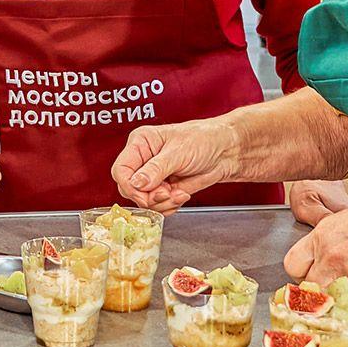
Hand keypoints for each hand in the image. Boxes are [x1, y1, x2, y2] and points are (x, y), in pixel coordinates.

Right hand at [110, 118, 236, 212]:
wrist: (226, 152)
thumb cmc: (203, 140)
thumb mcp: (178, 152)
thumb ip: (155, 169)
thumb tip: (136, 184)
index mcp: (140, 143)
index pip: (121, 169)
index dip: (130, 186)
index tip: (145, 196)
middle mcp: (143, 160)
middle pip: (129, 188)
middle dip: (148, 197)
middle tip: (166, 193)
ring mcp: (153, 176)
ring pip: (143, 200)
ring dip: (161, 203)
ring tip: (179, 193)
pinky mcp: (164, 188)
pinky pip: (157, 206)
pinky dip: (168, 207)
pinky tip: (181, 196)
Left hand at [282, 176, 347, 311]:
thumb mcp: (344, 217)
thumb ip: (328, 240)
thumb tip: (321, 256)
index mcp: (322, 236)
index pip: (292, 265)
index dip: (301, 272)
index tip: (310, 274)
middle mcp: (333, 256)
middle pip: (310, 289)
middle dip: (320, 290)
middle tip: (331, 287)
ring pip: (334, 302)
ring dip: (343, 300)